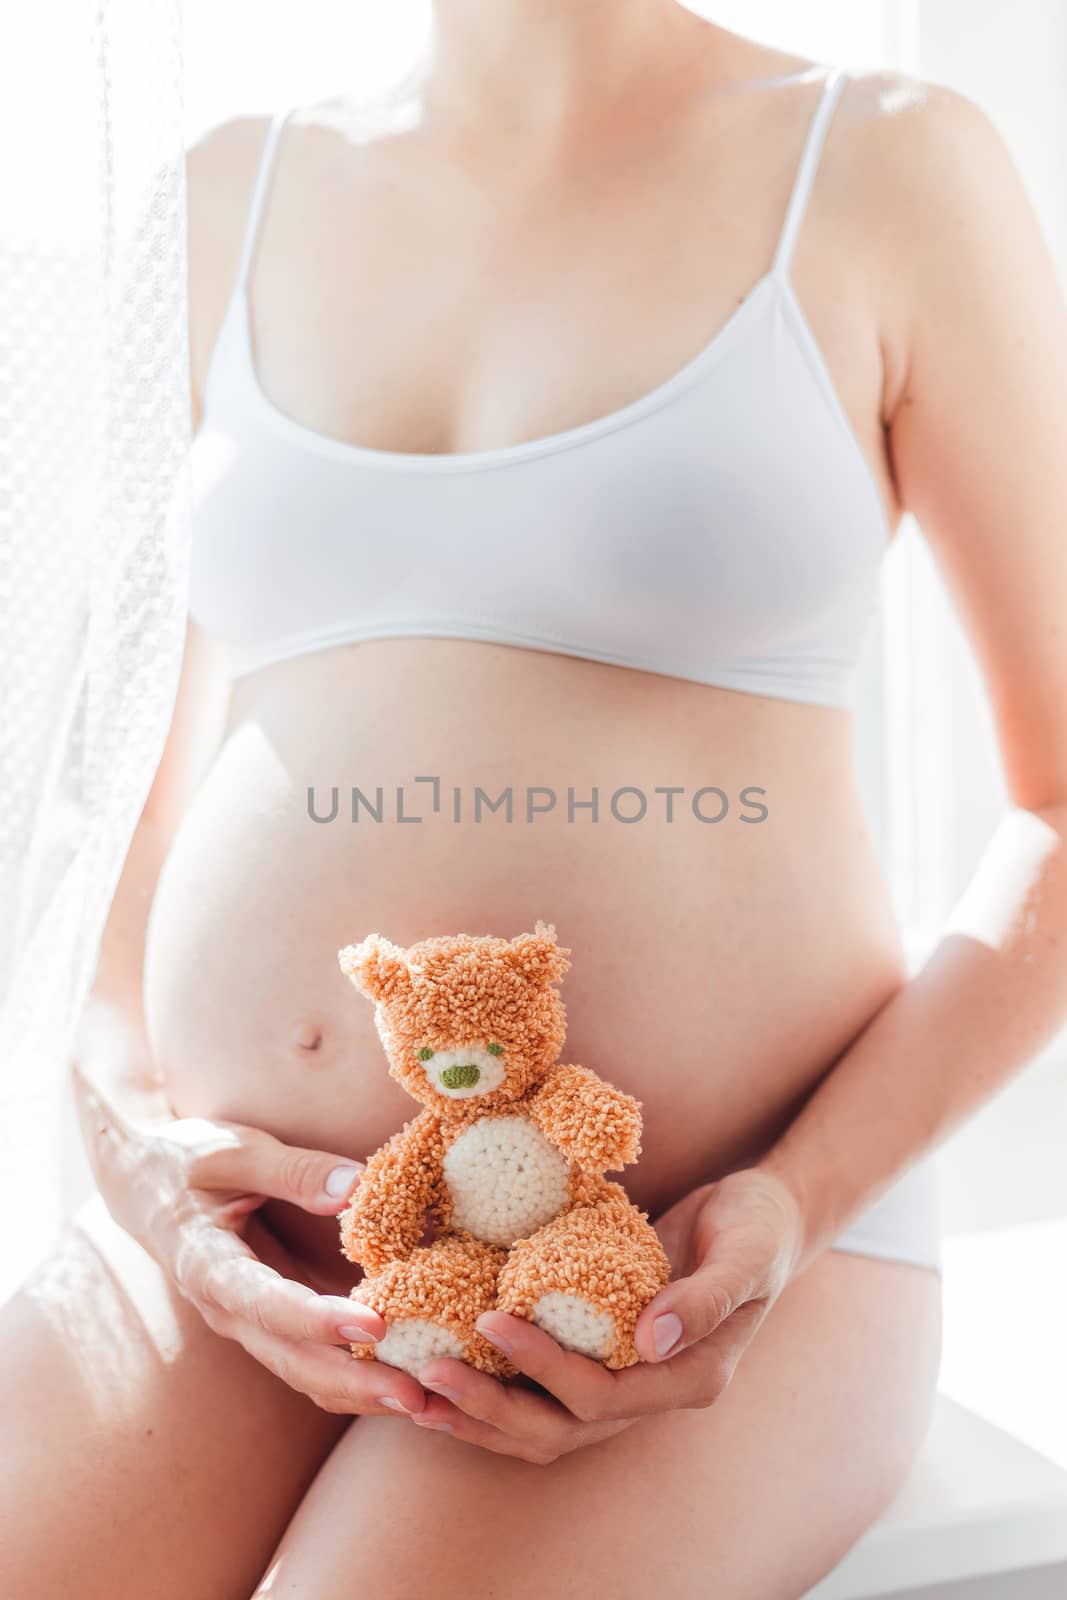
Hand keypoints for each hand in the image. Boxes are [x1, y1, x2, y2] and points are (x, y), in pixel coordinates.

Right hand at [85, 1093, 427, 1417]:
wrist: (146, 1188)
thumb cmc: (187, 1163)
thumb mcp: (233, 1152)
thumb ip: (293, 1170)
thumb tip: (355, 1188)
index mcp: (207, 1264)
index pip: (264, 1301)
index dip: (317, 1319)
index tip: (373, 1324)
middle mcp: (227, 1310)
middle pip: (292, 1359)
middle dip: (355, 1381)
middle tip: (418, 1394)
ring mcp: (250, 1325)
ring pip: (306, 1375)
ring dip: (363, 1393)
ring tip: (427, 1402)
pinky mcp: (274, 1325)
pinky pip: (315, 1363)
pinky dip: (359, 1379)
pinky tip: (409, 1381)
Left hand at [411, 1167, 804, 1461]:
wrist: (762, 1221)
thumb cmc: (757, 1229)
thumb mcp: (747, 1254)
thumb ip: (706, 1297)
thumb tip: (651, 1339)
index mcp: (691, 1378)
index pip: (603, 1394)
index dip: (545, 1366)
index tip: (492, 1319)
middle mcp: (652, 1393)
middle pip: (560, 1428)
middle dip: (492, 1405)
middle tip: (428, 1370)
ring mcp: (625, 1382)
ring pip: (543, 1425)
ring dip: (480, 1414)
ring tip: (416, 1393)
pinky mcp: (602, 1359)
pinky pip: (541, 1392)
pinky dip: (494, 1388)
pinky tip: (446, 1367)